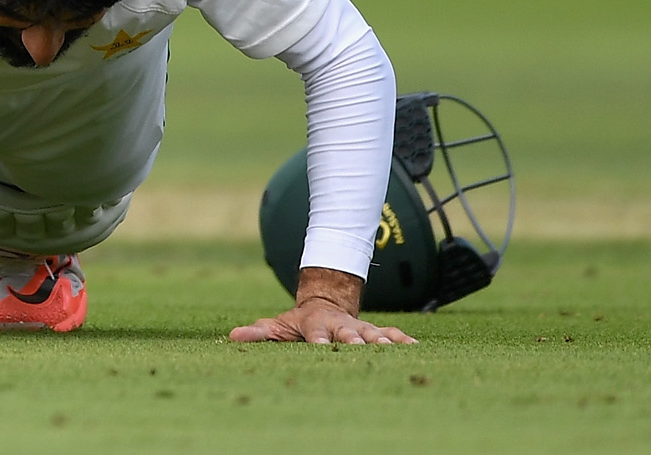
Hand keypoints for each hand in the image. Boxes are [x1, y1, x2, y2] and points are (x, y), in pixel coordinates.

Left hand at [229, 267, 417, 344]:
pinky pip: (391, 333)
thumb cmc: (298, 321)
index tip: (320, 348)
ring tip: (393, 349)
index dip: (318, 340)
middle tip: (362, 348)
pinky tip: (416, 347)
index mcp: (315, 324)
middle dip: (355, 341)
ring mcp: (358, 326)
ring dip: (382, 341)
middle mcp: (340, 325)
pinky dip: (403, 339)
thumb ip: (259, 332)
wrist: (326, 300)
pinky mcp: (373, 329)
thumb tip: (233, 335)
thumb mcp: (278, 325)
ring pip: (372, 332)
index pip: (316, 334)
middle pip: (348, 333)